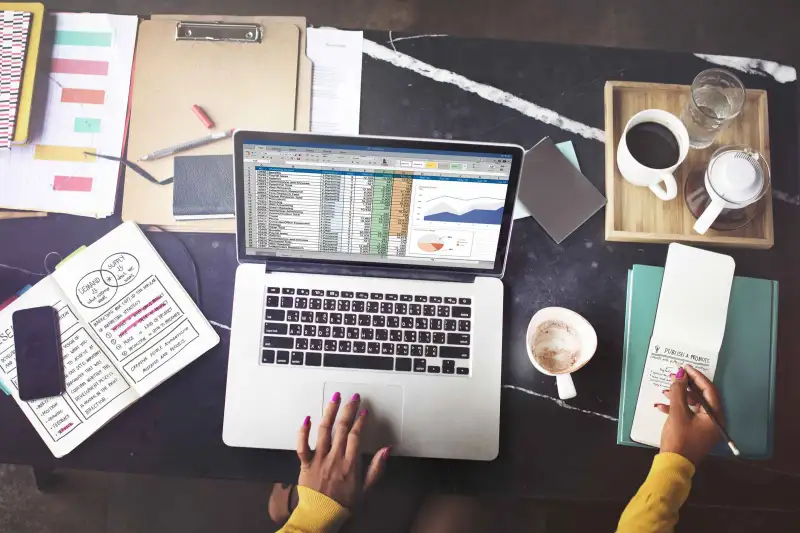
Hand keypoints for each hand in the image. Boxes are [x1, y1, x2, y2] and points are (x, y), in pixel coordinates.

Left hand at [296, 392, 389, 508]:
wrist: (321, 517)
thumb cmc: (343, 505)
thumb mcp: (367, 489)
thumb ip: (376, 468)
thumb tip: (386, 450)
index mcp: (349, 464)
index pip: (356, 435)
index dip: (361, 421)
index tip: (364, 411)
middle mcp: (334, 458)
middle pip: (341, 428)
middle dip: (348, 410)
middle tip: (353, 398)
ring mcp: (319, 459)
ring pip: (324, 430)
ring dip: (330, 412)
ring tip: (334, 398)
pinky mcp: (305, 464)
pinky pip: (302, 445)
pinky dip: (303, 431)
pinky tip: (307, 418)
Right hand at [655, 364, 722, 465]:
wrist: (673, 465)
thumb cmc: (679, 439)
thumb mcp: (677, 413)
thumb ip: (678, 391)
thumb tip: (680, 374)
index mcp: (715, 416)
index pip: (709, 390)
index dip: (697, 377)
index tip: (685, 367)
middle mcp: (713, 421)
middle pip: (701, 397)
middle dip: (686, 386)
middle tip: (675, 376)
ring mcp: (704, 427)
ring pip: (693, 405)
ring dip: (678, 397)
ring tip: (665, 391)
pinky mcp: (695, 432)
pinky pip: (687, 415)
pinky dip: (676, 409)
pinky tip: (661, 407)